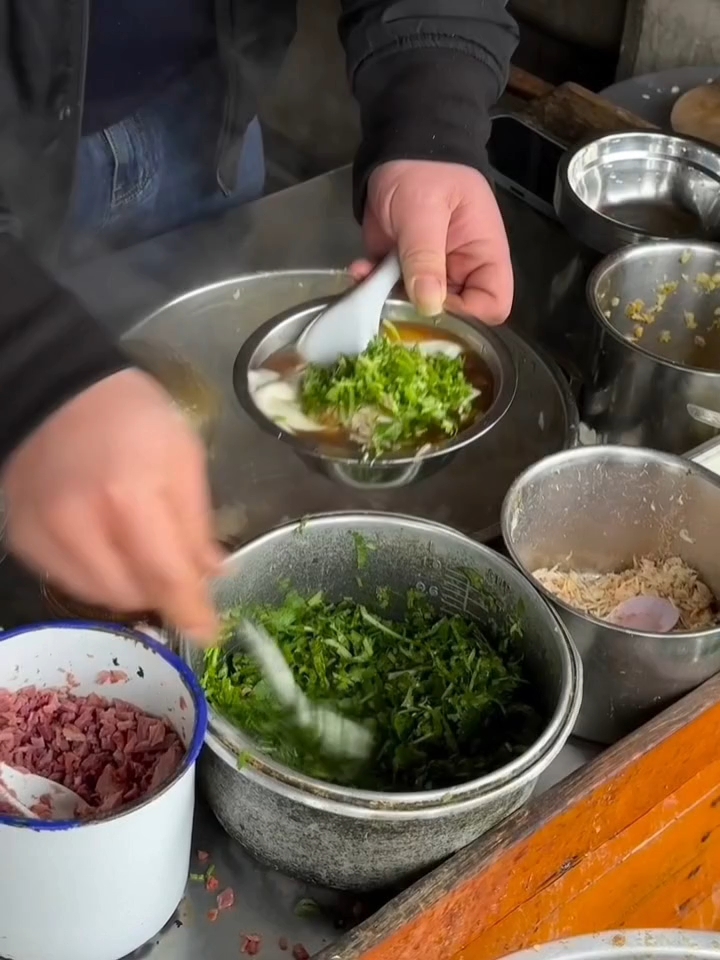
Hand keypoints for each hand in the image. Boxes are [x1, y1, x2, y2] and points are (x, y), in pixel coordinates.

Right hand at [2, 369, 222, 642]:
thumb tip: (212, 575)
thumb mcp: (183, 456)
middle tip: (175, 566)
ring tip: (139, 548)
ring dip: (130, 585)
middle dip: (162, 590)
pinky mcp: (22, 538)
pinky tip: (106, 543)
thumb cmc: (133, 417)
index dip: (190, 610)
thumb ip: (196, 522)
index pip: (165, 575)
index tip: (209, 633)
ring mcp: (43, 533)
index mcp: (129, 496)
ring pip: (99, 595)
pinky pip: (67, 581)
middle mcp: (78, 523)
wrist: (58, 391)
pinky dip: (96, 575)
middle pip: (131, 593)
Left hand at [350, 159, 512, 323]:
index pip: (493, 304)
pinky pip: (389, 291)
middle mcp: (461, 272)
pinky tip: (359, 269)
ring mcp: (430, 273)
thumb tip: (429, 305)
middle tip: (394, 302)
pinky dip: (372, 285)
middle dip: (422, 315)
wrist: (398, 148)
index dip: (469, 315)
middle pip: (453, 315)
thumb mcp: (425, 211)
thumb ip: (426, 257)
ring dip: (390, 300)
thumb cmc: (426, 171)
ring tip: (368, 279)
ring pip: (416, 308)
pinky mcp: (402, 269)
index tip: (435, 308)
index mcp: (484, 257)